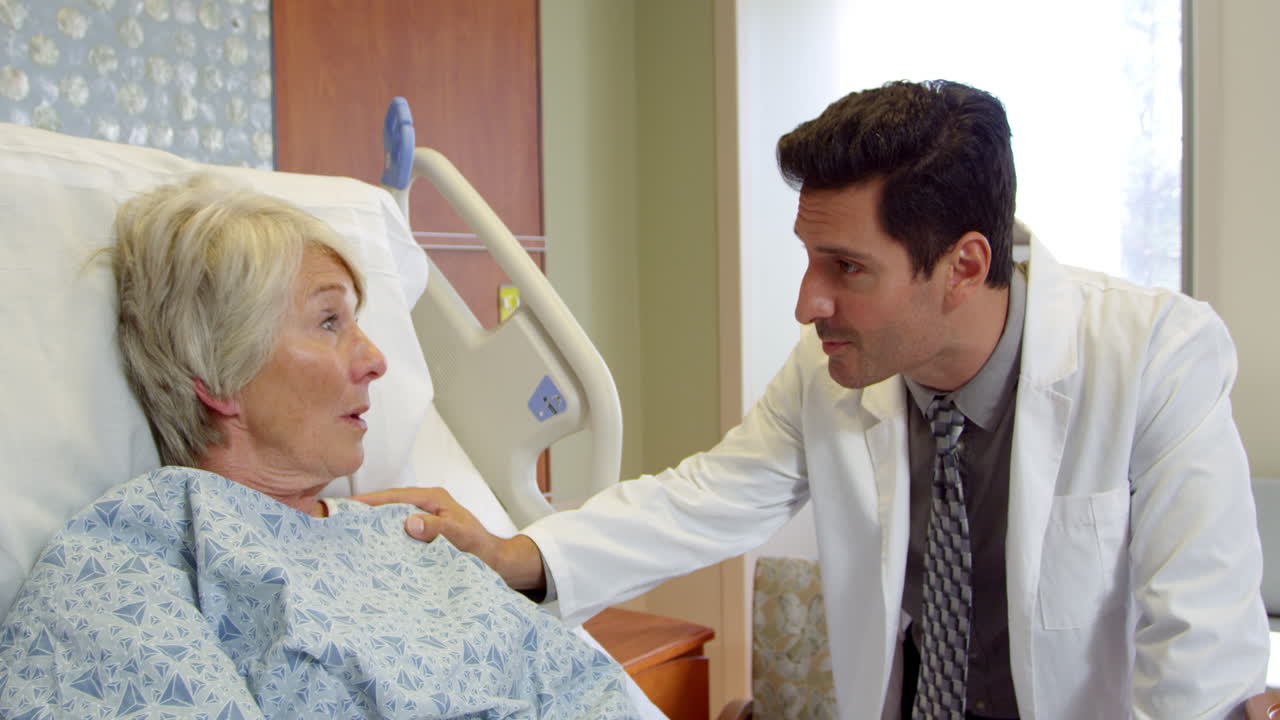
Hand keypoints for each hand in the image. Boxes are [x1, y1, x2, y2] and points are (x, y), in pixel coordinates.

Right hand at [351, 487, 545, 590]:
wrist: (496, 564)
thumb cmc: (481, 549)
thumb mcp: (462, 537)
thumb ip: (439, 529)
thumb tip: (410, 522)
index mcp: (434, 499)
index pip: (395, 496)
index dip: (370, 502)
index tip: (347, 508)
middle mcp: (426, 506)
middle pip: (389, 505)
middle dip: (365, 513)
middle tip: (337, 522)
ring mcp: (424, 519)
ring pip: (392, 520)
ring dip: (373, 527)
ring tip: (346, 536)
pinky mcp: (423, 534)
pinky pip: (398, 533)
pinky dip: (384, 538)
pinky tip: (369, 550)